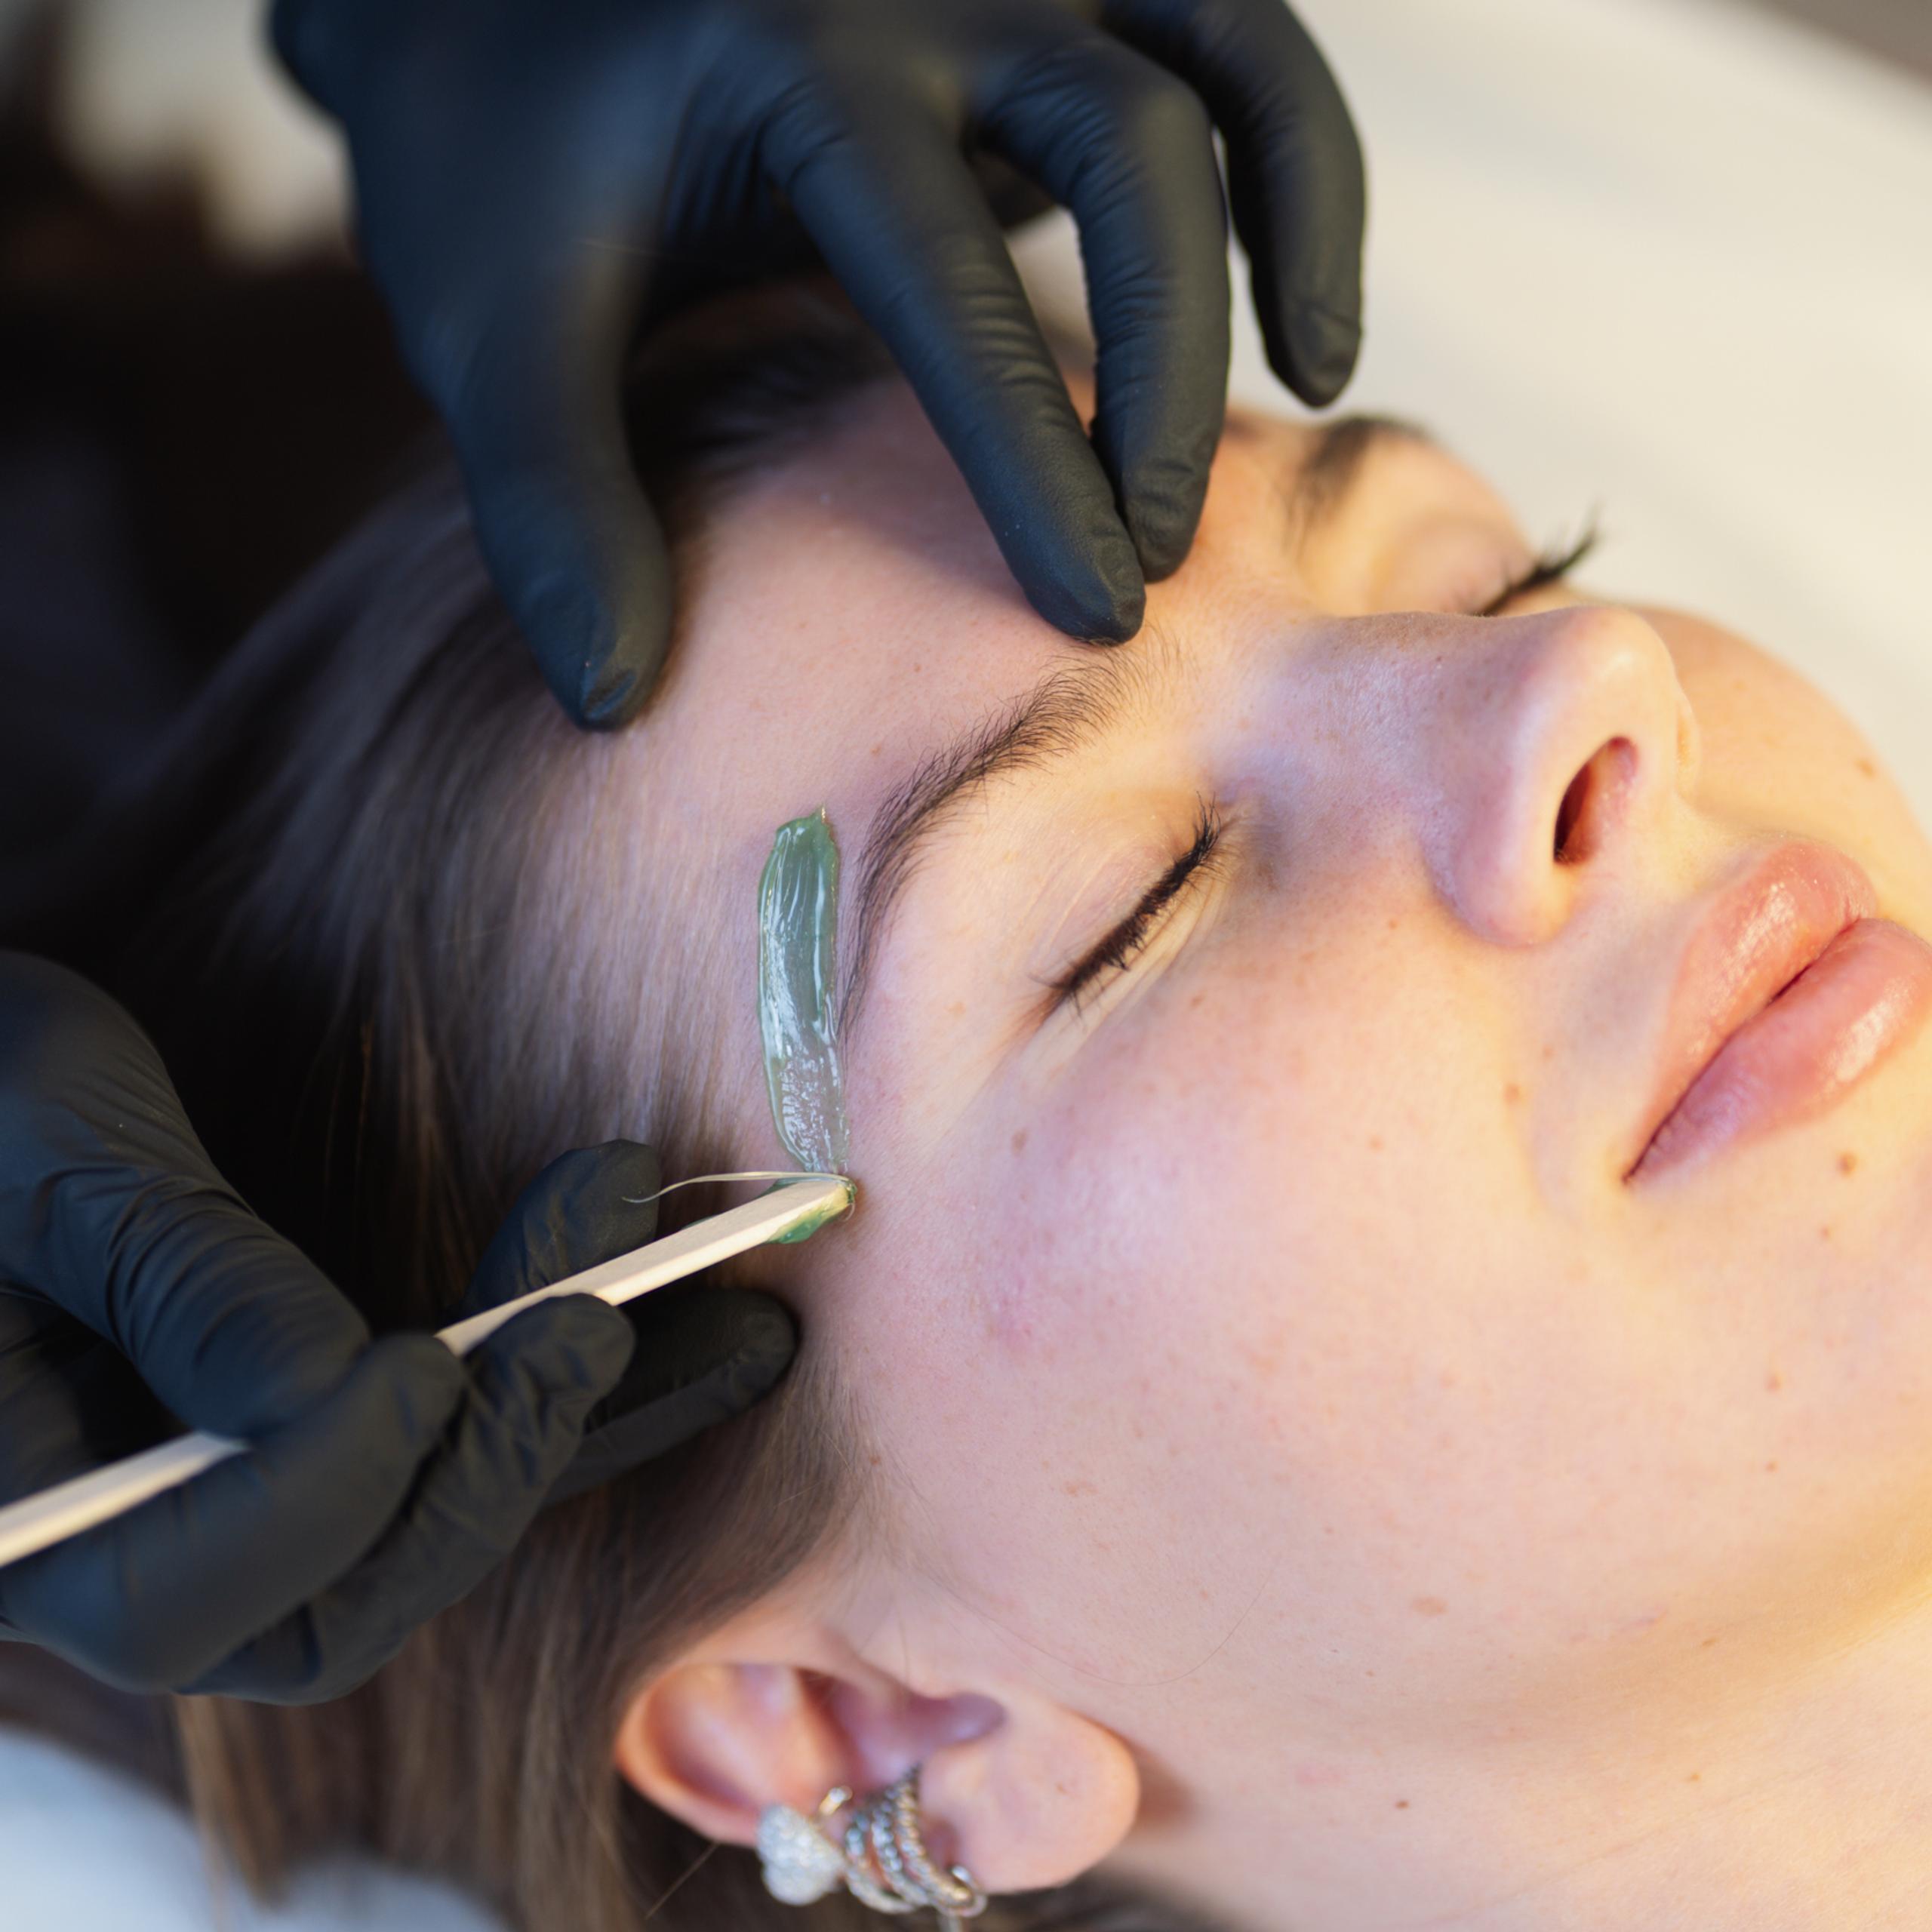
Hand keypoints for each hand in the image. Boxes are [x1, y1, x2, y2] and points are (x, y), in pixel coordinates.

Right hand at [0, 953, 795, 1700]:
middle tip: (601, 1319)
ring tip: (733, 1319)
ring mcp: (234, 1487)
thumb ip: (175, 1276)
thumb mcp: (39, 1147)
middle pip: (347, 1589)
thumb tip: (331, 1394)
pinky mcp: (309, 1416)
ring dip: (581, 1414)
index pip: (194, 1589)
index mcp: (23, 1523)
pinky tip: (680, 1315)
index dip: (326, 1487)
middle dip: (496, 1454)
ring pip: (432, 1513)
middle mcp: (134, 1542)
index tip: (422, 1365)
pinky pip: (453, 1427)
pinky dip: (561, 1375)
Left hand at [272, 0, 1364, 724]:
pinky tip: (1295, 306)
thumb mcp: (490, 323)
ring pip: (1230, 58)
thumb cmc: (497, 160)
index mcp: (788, 62)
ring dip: (1295, 224)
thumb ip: (552, 504)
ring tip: (1315, 389)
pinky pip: (1235, 38)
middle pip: (1136, 147)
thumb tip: (620, 702)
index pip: (946, 276)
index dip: (1033, 458)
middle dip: (1166, 369)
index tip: (1093, 615)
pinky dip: (1295, 159)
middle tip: (1156, 554)